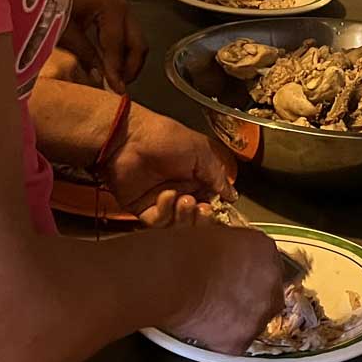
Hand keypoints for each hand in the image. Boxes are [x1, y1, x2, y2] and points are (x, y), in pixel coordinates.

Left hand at [57, 0, 146, 92]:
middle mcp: (123, 6)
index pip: (117, 47)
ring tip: (116, 78)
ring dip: (129, 60)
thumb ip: (86, 55)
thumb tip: (101, 79)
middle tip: (120, 86)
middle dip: (131, 67)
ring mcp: (122, 6)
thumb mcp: (66, 31)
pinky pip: (127, 34)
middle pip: (138, 43)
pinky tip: (112, 64)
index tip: (116, 91)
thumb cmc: (53, 0)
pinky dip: (123, 50)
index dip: (116, 71)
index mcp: (112, 9)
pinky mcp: (115, 9)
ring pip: (136, 39)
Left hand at [99, 105, 235, 212]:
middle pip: (197, 218)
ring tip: (185, 200)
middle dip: (203, 218)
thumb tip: (233, 194)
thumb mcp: (200, 152)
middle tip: (203, 209)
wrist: (129, 139)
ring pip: (179, 224)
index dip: (216, 210)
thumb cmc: (164, 137)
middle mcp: (180, 190)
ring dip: (185, 216)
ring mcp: (162, 201)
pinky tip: (165, 196)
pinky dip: (165, 212)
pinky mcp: (143, 208)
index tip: (219, 210)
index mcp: (196, 176)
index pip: (212, 202)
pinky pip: (159, 222)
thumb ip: (218, 176)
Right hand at [161, 223, 283, 354]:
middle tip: (224, 299)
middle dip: (249, 299)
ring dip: (237, 320)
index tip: (237, 279)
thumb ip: (230, 250)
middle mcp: (271, 282)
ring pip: (254, 322)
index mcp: (264, 250)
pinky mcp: (242, 340)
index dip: (250, 275)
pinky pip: (235, 343)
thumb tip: (221, 257)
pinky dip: (221, 339)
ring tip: (209, 314)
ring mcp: (259, 313)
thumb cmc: (183, 251)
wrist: (171, 276)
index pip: (268, 266)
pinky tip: (202, 327)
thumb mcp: (215, 234)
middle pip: (268, 296)